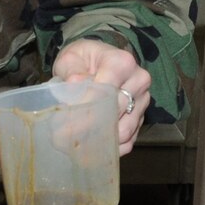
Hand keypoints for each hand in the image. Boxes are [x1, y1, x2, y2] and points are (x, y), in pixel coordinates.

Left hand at [52, 39, 149, 154]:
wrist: (96, 62)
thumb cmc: (82, 59)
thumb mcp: (71, 57)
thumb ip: (72, 70)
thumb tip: (75, 84)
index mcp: (122, 63)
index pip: (106, 90)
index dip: (85, 107)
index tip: (64, 121)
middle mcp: (138, 81)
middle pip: (115, 111)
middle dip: (87, 127)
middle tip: (62, 137)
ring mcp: (142, 101)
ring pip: (124, 130)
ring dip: (100, 140)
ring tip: (75, 142)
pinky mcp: (141, 118)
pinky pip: (129, 141)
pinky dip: (110, 147)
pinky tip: (91, 146)